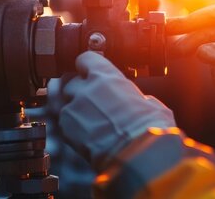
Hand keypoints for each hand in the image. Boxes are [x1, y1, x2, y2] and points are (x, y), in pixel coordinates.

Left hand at [59, 51, 175, 171]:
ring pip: (63, 102)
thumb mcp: (152, 104)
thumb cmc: (148, 128)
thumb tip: (144, 102)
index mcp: (106, 76)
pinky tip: (85, 132)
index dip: (87, 66)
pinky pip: (63, 122)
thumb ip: (140, 97)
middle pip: (70, 81)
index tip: (90, 72)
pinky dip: (71, 125)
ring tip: (86, 117)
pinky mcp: (66, 129)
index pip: (85, 59)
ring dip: (72, 107)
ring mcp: (73, 109)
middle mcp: (86, 89)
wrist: (137, 154)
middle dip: (78, 88)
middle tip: (90, 99)